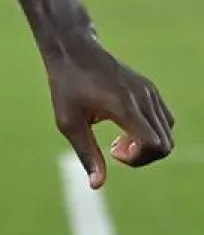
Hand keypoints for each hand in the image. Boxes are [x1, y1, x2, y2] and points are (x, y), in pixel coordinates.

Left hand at [47, 38, 174, 188]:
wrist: (73, 50)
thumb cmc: (66, 86)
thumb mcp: (68, 122)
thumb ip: (86, 153)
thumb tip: (96, 185)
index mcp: (124, 106)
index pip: (154, 144)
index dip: (138, 159)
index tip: (114, 152)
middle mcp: (143, 98)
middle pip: (166, 144)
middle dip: (143, 156)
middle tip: (114, 148)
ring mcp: (149, 91)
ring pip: (168, 132)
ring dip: (148, 144)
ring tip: (119, 137)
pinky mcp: (150, 88)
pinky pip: (165, 119)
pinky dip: (152, 131)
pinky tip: (125, 125)